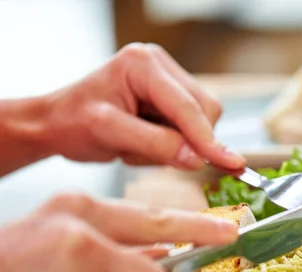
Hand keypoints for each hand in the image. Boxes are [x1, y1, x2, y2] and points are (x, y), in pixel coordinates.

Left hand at [39, 42, 243, 169]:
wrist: (57, 123)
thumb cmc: (72, 123)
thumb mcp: (109, 134)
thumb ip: (156, 144)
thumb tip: (197, 158)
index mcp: (143, 65)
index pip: (188, 106)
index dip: (208, 138)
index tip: (230, 163)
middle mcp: (160, 66)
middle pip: (205, 110)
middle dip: (188, 140)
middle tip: (149, 156)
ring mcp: (168, 80)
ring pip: (202, 120)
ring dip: (178, 144)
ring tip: (137, 147)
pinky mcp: (171, 98)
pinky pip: (191, 127)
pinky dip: (173, 143)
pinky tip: (144, 142)